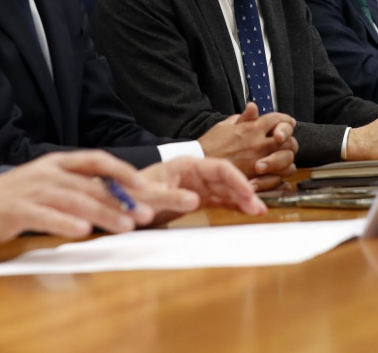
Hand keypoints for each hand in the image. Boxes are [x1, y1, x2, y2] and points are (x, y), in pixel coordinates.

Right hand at [0, 151, 154, 244]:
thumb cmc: (16, 198)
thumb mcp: (47, 185)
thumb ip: (76, 188)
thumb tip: (114, 198)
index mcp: (57, 163)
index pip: (96, 160)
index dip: (122, 171)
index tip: (144, 185)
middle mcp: (48, 173)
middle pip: (91, 185)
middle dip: (122, 200)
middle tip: (147, 213)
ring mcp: (33, 190)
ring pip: (75, 200)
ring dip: (103, 213)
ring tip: (126, 226)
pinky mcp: (18, 210)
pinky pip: (46, 216)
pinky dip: (66, 222)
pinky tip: (83, 231)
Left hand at [138, 157, 266, 218]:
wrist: (119, 202)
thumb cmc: (131, 194)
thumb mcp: (149, 195)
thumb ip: (170, 196)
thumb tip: (195, 199)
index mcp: (186, 165)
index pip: (219, 168)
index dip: (237, 180)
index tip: (249, 195)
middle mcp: (195, 173)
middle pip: (226, 179)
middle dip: (244, 192)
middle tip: (259, 208)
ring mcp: (196, 186)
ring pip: (226, 190)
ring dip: (242, 200)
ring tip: (258, 212)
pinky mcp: (196, 199)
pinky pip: (220, 200)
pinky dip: (233, 206)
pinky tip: (245, 212)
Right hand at [197, 102, 297, 179]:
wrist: (201, 163)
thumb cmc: (211, 144)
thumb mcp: (226, 125)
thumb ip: (243, 117)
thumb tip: (253, 107)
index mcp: (251, 128)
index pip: (278, 119)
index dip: (285, 120)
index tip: (286, 122)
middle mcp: (258, 143)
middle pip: (288, 139)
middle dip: (288, 139)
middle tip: (284, 140)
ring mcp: (259, 160)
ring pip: (287, 157)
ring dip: (286, 156)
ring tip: (281, 155)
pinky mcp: (258, 176)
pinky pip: (281, 175)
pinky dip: (283, 172)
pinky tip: (278, 170)